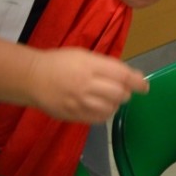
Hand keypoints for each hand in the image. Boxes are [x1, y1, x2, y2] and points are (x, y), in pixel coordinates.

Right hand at [25, 47, 147, 122]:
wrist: (31, 78)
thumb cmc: (60, 63)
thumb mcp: (84, 56)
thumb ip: (107, 66)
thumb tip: (131, 77)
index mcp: (90, 66)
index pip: (122, 75)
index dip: (137, 82)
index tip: (144, 86)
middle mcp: (86, 84)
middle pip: (119, 94)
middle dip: (125, 93)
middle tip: (120, 90)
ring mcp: (79, 102)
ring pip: (110, 108)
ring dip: (114, 104)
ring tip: (107, 98)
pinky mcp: (73, 115)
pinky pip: (98, 119)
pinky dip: (104, 114)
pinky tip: (99, 107)